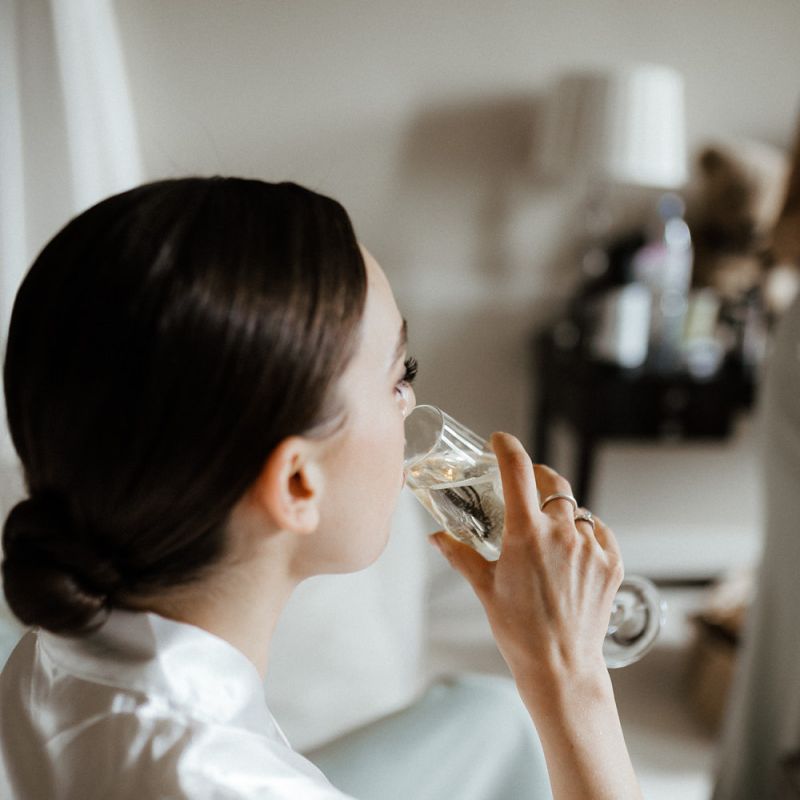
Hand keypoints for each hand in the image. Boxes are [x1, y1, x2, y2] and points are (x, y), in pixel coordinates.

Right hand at [430, 432, 623, 693]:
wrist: (561, 667)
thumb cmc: (518, 630)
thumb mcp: (484, 587)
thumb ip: (460, 554)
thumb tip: (436, 536)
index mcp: (526, 534)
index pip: (517, 469)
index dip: (507, 446)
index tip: (499, 440)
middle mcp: (562, 533)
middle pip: (552, 481)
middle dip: (536, 477)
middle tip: (524, 487)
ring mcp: (591, 547)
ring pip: (575, 508)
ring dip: (559, 510)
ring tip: (547, 531)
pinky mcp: (612, 562)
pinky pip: (599, 530)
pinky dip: (584, 531)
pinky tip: (572, 548)